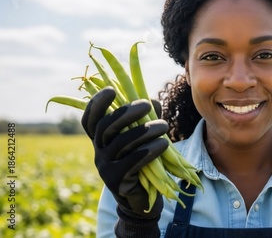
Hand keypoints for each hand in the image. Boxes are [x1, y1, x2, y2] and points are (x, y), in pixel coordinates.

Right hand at [81, 87, 168, 218]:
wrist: (141, 198)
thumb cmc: (144, 162)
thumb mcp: (144, 138)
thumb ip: (146, 118)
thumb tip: (153, 101)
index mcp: (102, 139)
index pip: (90, 119)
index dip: (97, 104)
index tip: (111, 89)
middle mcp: (99, 152)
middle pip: (105, 127)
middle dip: (126, 112)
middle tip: (146, 104)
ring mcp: (105, 167)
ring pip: (121, 143)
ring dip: (144, 131)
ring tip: (165, 126)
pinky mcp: (116, 181)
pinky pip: (131, 163)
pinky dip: (148, 151)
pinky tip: (163, 145)